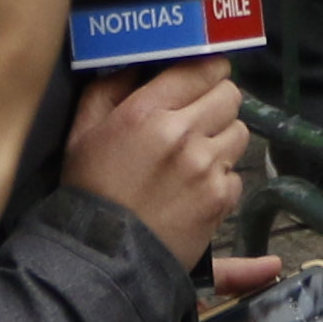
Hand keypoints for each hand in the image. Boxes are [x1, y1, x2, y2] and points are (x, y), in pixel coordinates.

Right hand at [62, 55, 249, 269]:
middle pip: (230, 95)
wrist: (103, 258)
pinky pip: (236, 174)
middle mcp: (183, 134)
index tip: (203, 78)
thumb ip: (109, 88)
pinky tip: (196, 189)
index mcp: (147, 112)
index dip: (207, 71)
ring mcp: (206, 168)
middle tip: (200, 117)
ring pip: (239, 132)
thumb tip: (140, 63)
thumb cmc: (90, 191)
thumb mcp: (83, 133)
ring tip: (197, 156)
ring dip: (222, 139)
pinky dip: (221, 179)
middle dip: (217, 102)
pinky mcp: (220, 199)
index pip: (202, 69)